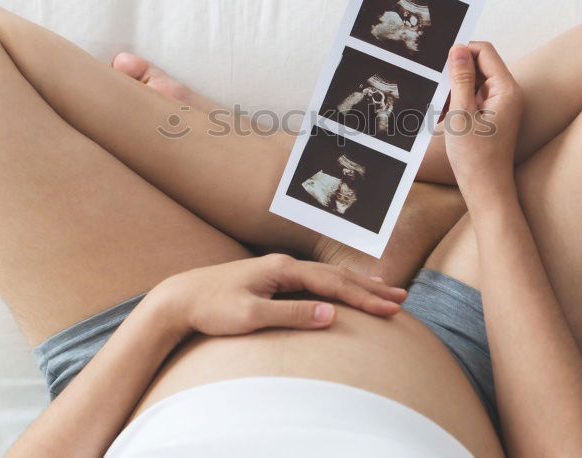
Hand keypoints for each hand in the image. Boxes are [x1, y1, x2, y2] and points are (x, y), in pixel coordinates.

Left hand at [156, 254, 406, 335]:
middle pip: (337, 276)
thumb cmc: (211, 307)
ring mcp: (279, 271)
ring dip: (358, 286)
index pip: (333, 284)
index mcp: (283, 270)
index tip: (391, 308)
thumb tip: (330, 315)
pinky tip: (343, 292)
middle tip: (402, 300)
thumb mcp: (250, 315)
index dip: (364, 297)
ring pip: (328, 277)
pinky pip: (315, 282)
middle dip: (370, 289)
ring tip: (385, 292)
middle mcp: (284, 265)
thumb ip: (291, 314)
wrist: (180, 298)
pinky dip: (338, 287)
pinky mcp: (273, 281)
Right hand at [444, 42, 523, 191]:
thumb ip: (460, 79)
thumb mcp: (461, 113)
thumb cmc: (475, 157)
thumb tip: (457, 49)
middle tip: (439, 91)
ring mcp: (502, 105)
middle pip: (480, 64)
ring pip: (474, 81)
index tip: (440, 66)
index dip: (461, 52)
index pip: (484, 51)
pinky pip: (474, 97)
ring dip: (455, 90)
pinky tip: (446, 118)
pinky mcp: (494, 115)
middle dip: (456, 73)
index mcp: (506, 90)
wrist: (486, 190)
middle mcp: (508, 93)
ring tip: (443, 110)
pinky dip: (458, 102)